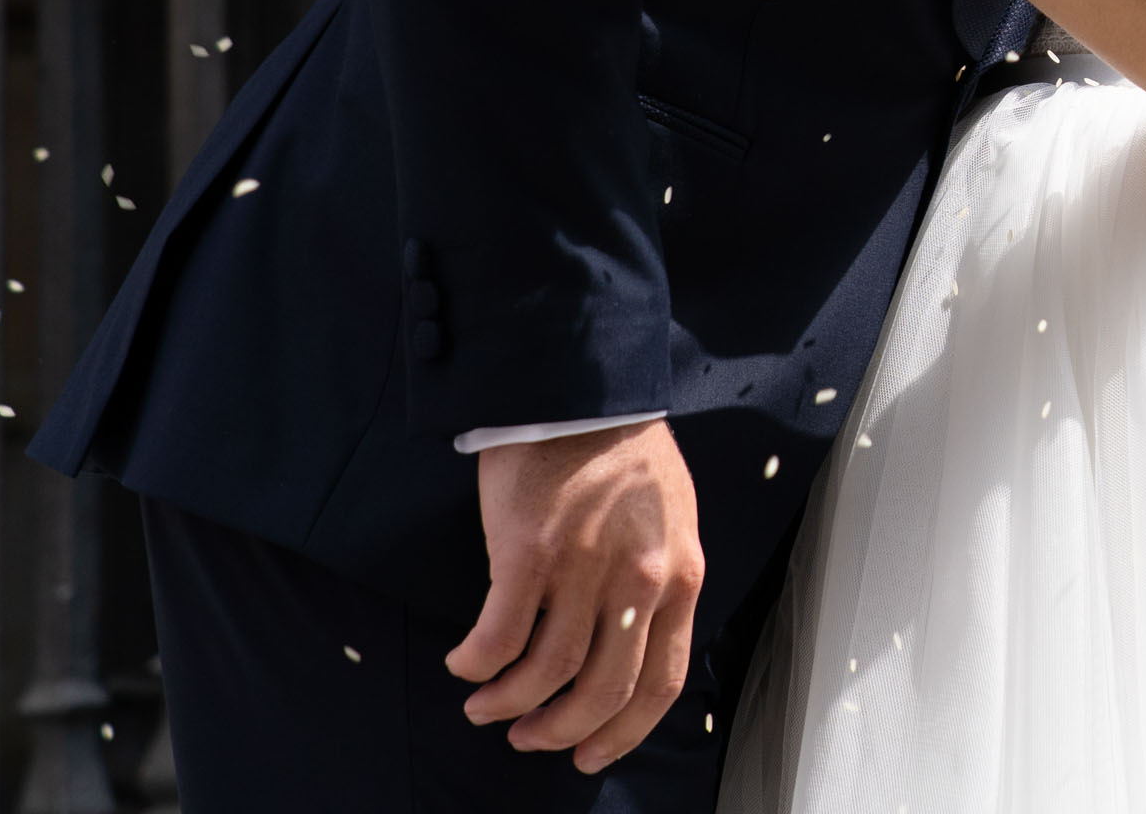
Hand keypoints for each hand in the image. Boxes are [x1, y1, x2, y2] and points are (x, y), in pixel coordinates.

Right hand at [447, 421, 704, 772]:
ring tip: (485, 707)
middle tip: (529, 738)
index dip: (622, 732)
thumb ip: (658, 581)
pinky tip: (465, 664)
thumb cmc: (622, 454)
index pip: (660, 681)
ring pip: (547, 672)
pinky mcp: (528, 553)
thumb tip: (630, 642)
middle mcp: (639, 581)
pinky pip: (498, 636)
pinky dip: (478, 663)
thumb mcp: (671, 520)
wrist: (582, 390)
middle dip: (560, 730)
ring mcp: (584, 567)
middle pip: (602, 690)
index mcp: (681, 576)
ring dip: (510, 703)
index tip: (589, 754)